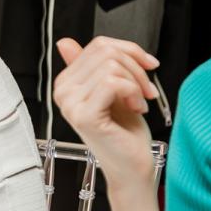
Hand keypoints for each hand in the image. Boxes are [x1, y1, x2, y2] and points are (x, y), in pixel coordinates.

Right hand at [52, 36, 161, 185]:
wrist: (132, 167)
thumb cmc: (126, 133)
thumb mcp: (114, 89)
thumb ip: (95, 66)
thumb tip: (65, 43)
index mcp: (66, 83)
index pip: (98, 45)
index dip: (130, 51)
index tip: (147, 68)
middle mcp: (63, 92)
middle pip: (105, 51)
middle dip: (136, 67)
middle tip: (146, 90)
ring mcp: (70, 104)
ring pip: (111, 66)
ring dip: (136, 82)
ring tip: (139, 102)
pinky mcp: (84, 115)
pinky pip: (113, 83)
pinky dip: (133, 92)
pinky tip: (136, 109)